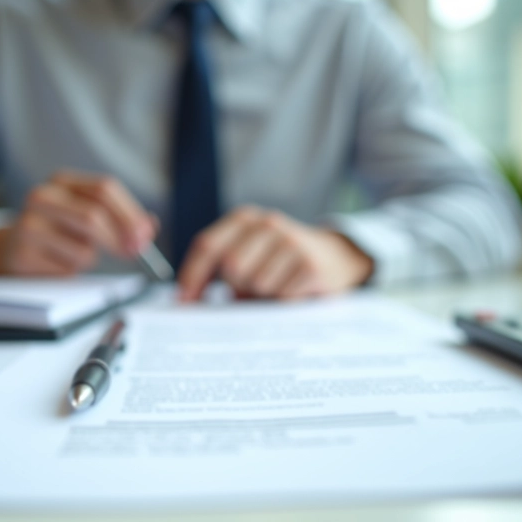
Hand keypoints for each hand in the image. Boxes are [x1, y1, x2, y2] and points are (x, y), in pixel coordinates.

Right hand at [0, 170, 154, 275]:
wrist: (12, 248)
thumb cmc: (59, 231)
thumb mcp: (87, 215)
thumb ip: (120, 219)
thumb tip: (149, 227)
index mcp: (62, 181)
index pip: (104, 189)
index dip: (130, 213)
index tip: (145, 235)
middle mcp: (43, 196)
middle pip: (93, 216)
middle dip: (120, 239)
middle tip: (135, 254)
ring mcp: (28, 224)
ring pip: (84, 249)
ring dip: (91, 258)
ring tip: (76, 254)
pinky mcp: (23, 253)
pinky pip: (67, 269)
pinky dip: (72, 270)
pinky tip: (57, 262)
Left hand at [177, 206, 373, 300]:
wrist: (337, 257)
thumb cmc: (281, 261)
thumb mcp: (251, 253)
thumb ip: (223, 269)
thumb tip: (192, 300)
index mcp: (245, 219)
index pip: (208, 245)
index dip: (192, 275)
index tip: (184, 301)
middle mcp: (268, 224)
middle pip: (231, 267)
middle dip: (236, 287)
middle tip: (251, 290)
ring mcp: (291, 242)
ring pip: (256, 285)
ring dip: (261, 296)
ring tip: (276, 287)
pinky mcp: (311, 266)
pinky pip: (280, 298)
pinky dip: (281, 302)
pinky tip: (294, 290)